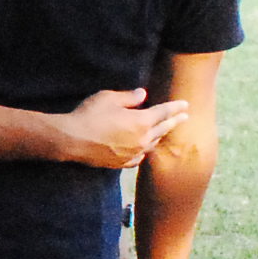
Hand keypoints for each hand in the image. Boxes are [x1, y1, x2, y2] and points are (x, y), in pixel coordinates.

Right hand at [53, 89, 190, 169]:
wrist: (71, 140)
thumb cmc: (89, 115)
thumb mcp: (108, 98)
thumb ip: (129, 97)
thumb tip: (143, 94)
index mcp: (141, 121)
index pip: (164, 112)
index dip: (176, 107)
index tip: (186, 104)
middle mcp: (142, 139)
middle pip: (163, 129)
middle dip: (174, 122)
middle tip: (185, 117)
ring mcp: (132, 153)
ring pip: (152, 144)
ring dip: (160, 136)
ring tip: (164, 132)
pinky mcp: (121, 163)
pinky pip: (139, 158)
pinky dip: (143, 152)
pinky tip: (143, 150)